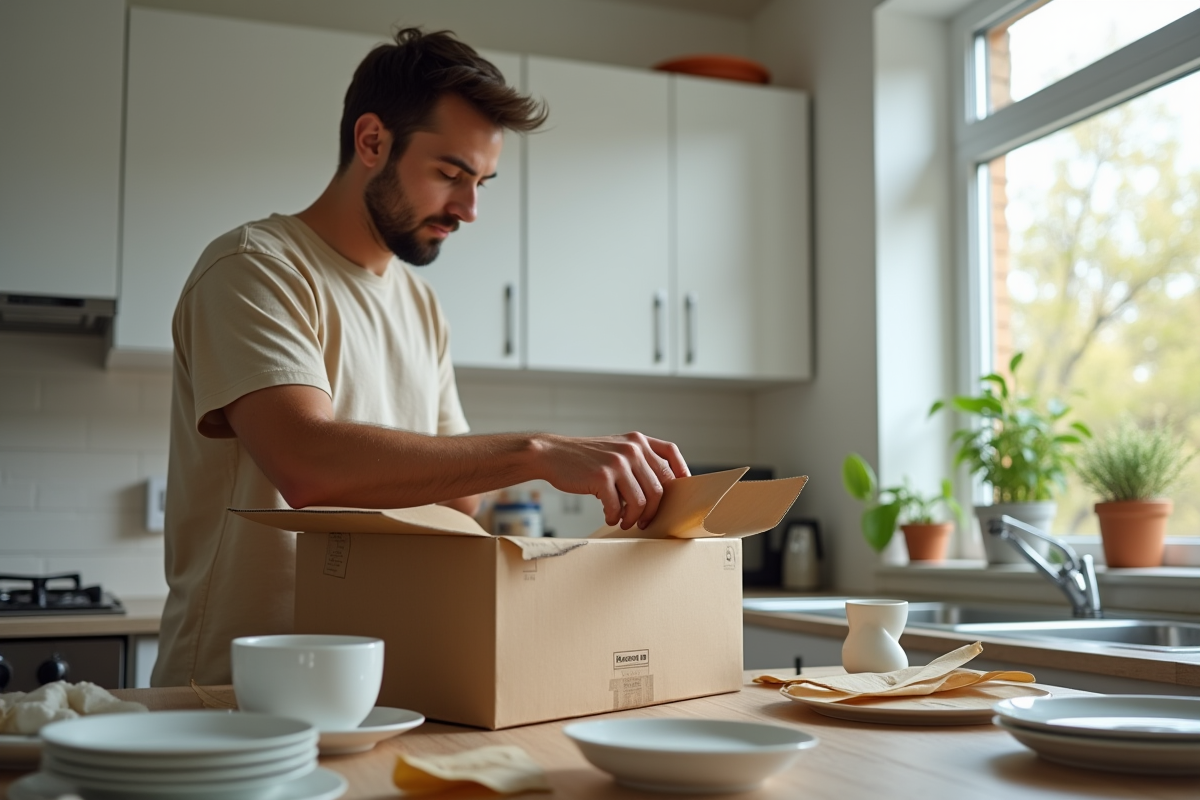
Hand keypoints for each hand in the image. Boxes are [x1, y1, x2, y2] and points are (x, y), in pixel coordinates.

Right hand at [535, 432, 688, 529]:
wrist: (553, 454)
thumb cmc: (585, 458)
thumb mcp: (615, 449)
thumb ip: (637, 460)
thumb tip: (660, 490)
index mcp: (638, 441)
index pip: (670, 453)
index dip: (681, 473)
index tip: (680, 493)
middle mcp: (632, 449)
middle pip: (659, 488)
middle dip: (653, 511)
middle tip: (642, 521)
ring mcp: (618, 462)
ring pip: (641, 502)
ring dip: (634, 518)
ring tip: (624, 522)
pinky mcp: (602, 477)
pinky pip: (618, 507)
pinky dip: (615, 518)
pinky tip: (610, 517)